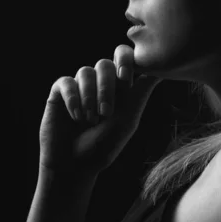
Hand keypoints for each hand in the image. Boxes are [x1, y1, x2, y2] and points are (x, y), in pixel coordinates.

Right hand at [39, 44, 162, 174]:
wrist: (75, 166)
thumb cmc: (105, 145)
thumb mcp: (129, 118)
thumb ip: (142, 92)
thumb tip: (161, 70)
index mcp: (118, 85)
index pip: (123, 56)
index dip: (125, 60)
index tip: (126, 79)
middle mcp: (98, 82)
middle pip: (104, 63)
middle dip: (107, 87)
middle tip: (107, 112)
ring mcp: (79, 86)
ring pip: (85, 71)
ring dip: (90, 96)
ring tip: (91, 120)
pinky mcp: (59, 93)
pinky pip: (66, 82)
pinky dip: (73, 99)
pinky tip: (76, 117)